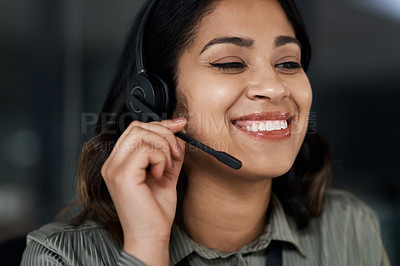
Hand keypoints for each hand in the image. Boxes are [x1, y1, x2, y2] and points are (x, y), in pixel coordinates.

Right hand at [101, 117, 186, 264]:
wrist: (151, 236)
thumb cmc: (155, 210)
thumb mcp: (166, 174)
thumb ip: (170, 153)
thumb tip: (178, 132)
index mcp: (119, 162)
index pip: (135, 129)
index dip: (160, 125)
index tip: (179, 126)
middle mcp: (112, 163)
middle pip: (137, 127)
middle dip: (164, 134)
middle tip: (176, 153)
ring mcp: (114, 168)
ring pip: (142, 135)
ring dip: (164, 148)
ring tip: (167, 168)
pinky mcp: (122, 175)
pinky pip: (145, 150)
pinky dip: (160, 159)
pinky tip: (160, 175)